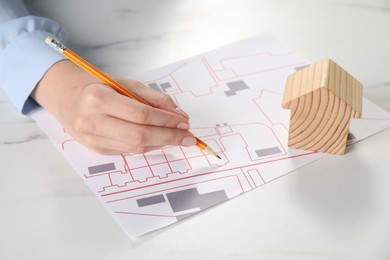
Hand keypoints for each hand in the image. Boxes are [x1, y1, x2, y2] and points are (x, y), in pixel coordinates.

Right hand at [31, 60, 195, 153]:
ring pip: (135, 147)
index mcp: (98, 99)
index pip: (141, 114)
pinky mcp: (96, 149)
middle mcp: (92, 122)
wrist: (66, 98)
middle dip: (169, 137)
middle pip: (139, 136)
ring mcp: (92, 139)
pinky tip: (159, 140)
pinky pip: (128, 151)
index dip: (166, 120)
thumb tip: (178, 113)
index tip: (185, 122)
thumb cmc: (98, 86)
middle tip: (188, 136)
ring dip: (161, 143)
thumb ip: (152, 97)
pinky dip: (148, 146)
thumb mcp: (124, 83)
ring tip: (178, 137)